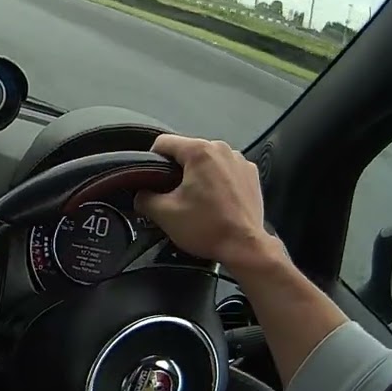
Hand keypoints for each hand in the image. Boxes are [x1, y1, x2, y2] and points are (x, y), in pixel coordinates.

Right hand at [134, 135, 277, 273]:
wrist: (245, 247)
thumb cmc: (207, 228)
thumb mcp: (164, 214)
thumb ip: (143, 197)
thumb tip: (141, 194)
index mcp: (199, 152)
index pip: (163, 142)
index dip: (151, 160)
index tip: (152, 181)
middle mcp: (222, 149)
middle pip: (186, 151)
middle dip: (177, 170)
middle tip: (174, 196)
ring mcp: (240, 160)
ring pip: (206, 160)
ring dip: (198, 174)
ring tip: (197, 200)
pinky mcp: (251, 174)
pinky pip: (225, 169)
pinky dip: (217, 180)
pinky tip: (216, 201)